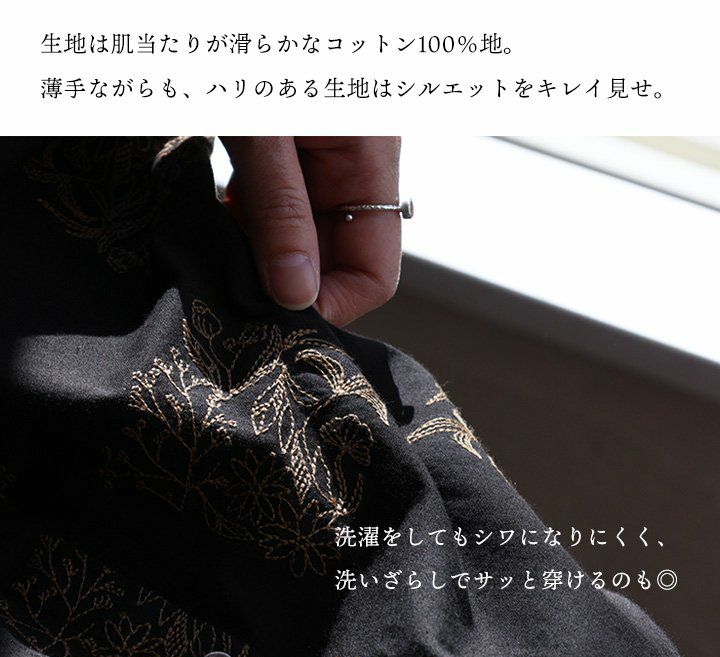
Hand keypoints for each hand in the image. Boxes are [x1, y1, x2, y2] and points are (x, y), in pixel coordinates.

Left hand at [220, 136, 401, 326]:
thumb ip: (281, 211)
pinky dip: (251, 218)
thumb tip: (294, 295)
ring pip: (302, 238)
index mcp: (372, 162)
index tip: (273, 311)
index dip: (327, 303)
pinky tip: (224, 204)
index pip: (374, 273)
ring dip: (261, 247)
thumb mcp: (261, 134)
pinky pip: (282, 209)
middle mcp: (357, 171)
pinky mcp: (295, 152)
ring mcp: (326, 162)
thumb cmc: (248, 35)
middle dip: (283, 275)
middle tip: (232, 272)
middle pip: (335, 260)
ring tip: (223, 228)